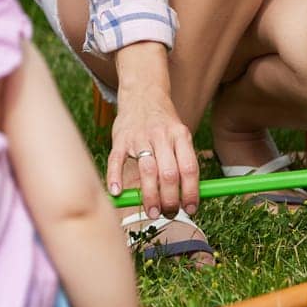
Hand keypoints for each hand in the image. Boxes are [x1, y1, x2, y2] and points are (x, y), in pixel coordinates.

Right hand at [106, 82, 199, 218]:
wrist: (143, 93)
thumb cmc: (163, 123)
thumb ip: (183, 162)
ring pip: (147, 170)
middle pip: (169, 173)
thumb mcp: (180, 135)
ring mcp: (139, 136)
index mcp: (181, 135)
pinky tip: (117, 192)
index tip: (191, 209)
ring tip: (152, 212)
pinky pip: (116, 160)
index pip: (189, 168)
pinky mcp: (120, 138)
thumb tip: (189, 199)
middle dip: (170, 199)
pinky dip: (115, 177)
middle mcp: (162, 135)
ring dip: (150, 196)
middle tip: (169, 214)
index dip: (191, 192)